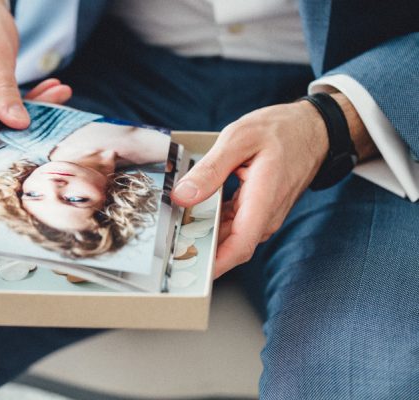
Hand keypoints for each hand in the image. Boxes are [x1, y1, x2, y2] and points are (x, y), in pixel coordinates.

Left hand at [171, 101, 330, 277]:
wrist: (313, 130)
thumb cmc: (281, 130)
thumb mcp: (239, 138)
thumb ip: (210, 168)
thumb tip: (182, 195)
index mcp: (263, 199)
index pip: (240, 246)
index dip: (214, 265)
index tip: (188, 272)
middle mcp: (266, 215)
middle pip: (230, 245)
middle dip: (200, 250)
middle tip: (167, 246)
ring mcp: (263, 214)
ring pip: (230, 236)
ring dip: (205, 235)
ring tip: (174, 229)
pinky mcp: (258, 210)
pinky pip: (234, 224)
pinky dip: (214, 222)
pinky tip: (194, 212)